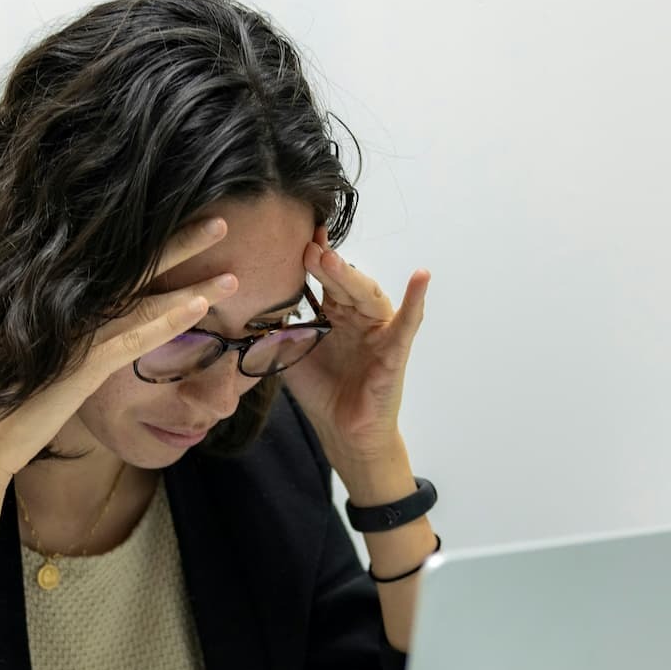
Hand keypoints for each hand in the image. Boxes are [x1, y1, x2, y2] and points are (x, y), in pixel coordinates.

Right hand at [0, 217, 238, 482]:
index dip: (157, 246)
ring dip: (192, 284)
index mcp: (66, 309)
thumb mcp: (45, 365)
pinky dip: (169, 320)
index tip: (190, 228)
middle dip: (181, 243)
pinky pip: (134, 338)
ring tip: (233, 273)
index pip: (121, 269)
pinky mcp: (82, 366)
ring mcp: (77, 335)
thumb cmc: (10, 405)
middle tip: (221, 221)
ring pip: (145, 300)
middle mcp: (72, 312)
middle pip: (136, 269)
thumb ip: (71, 344)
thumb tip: (91, 336)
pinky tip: (201, 307)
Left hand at [281, 224, 428, 466]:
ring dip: (350, 276)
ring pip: (367, 295)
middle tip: (306, 247)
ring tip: (330, 258)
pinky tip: (421, 276)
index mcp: (334, 314)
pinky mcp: (395, 350)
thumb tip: (249, 306)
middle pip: (343, 282)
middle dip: (324, 264)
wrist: (341, 431)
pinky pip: (408, 322)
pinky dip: (416, 299)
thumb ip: (276, 331)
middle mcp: (357, 316)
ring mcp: (378, 330)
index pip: (324, 279)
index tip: (295, 237)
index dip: (312, 259)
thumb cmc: (321, 392)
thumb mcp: (290, 356)